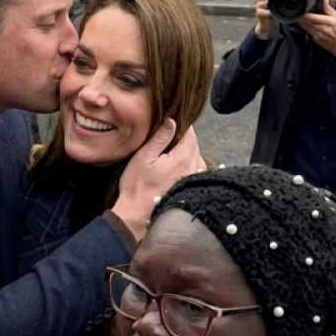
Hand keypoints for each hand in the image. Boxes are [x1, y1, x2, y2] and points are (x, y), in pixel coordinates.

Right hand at [113, 119, 205, 239]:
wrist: (138, 215)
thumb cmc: (137, 186)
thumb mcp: (144, 157)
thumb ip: (160, 138)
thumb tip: (172, 121)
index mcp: (182, 159)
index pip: (191, 135)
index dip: (185, 126)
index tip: (177, 121)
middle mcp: (192, 169)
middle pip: (196, 146)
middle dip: (187, 138)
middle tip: (174, 134)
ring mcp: (193, 181)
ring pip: (198, 159)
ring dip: (190, 152)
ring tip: (177, 150)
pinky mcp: (190, 190)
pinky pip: (197, 171)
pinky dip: (192, 165)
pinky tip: (181, 167)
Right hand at [253, 0, 279, 37]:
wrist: (266, 25)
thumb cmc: (272, 12)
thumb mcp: (276, 2)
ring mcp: (258, 6)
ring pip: (263, 2)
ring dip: (270, 3)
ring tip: (276, 6)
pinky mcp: (258, 14)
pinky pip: (261, 12)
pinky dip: (267, 13)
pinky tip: (272, 14)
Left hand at [296, 0, 335, 56]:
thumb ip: (330, 9)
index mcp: (328, 22)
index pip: (311, 17)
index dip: (303, 13)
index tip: (300, 7)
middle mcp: (321, 29)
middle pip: (305, 22)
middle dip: (300, 15)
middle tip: (296, 9)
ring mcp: (317, 35)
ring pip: (304, 26)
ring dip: (300, 20)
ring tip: (298, 14)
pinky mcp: (315, 39)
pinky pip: (307, 30)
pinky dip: (304, 25)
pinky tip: (302, 21)